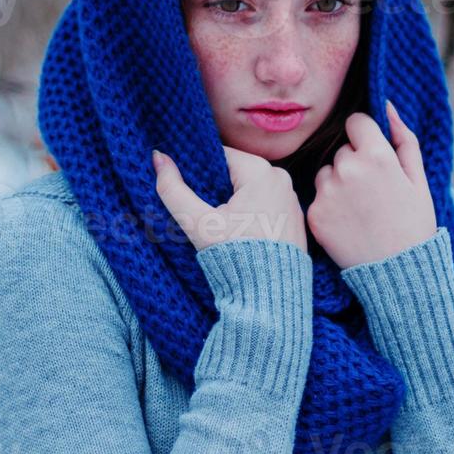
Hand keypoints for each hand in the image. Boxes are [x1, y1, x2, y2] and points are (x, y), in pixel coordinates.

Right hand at [153, 144, 307, 253]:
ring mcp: (292, 199)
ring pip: (251, 190)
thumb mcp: (197, 223)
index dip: (200, 171)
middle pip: (236, 173)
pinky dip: (252, 214)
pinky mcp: (296, 218)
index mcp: (261, 171)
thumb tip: (157, 157)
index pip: (220, 156)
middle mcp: (282, 179)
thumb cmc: (235, 257)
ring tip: (222, 226)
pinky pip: (267, 205)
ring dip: (234, 202)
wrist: (270, 296)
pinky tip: (241, 233)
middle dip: (217, 189)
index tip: (192, 192)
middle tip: (205, 213)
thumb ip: (173, 189)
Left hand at [306, 101, 436, 268]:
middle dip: (354, 163)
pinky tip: (348, 223)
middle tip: (373, 193)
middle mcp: (346, 169)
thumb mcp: (418, 178)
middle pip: (341, 150)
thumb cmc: (414, 223)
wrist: (398, 272)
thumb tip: (386, 105)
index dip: (366, 138)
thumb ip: (403, 138)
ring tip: (360, 210)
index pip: (355, 122)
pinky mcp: (314, 215)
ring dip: (338, 184)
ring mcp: (327, 193)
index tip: (374, 157)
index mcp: (376, 155)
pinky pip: (317, 197)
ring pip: (326, 173)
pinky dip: (329, 207)